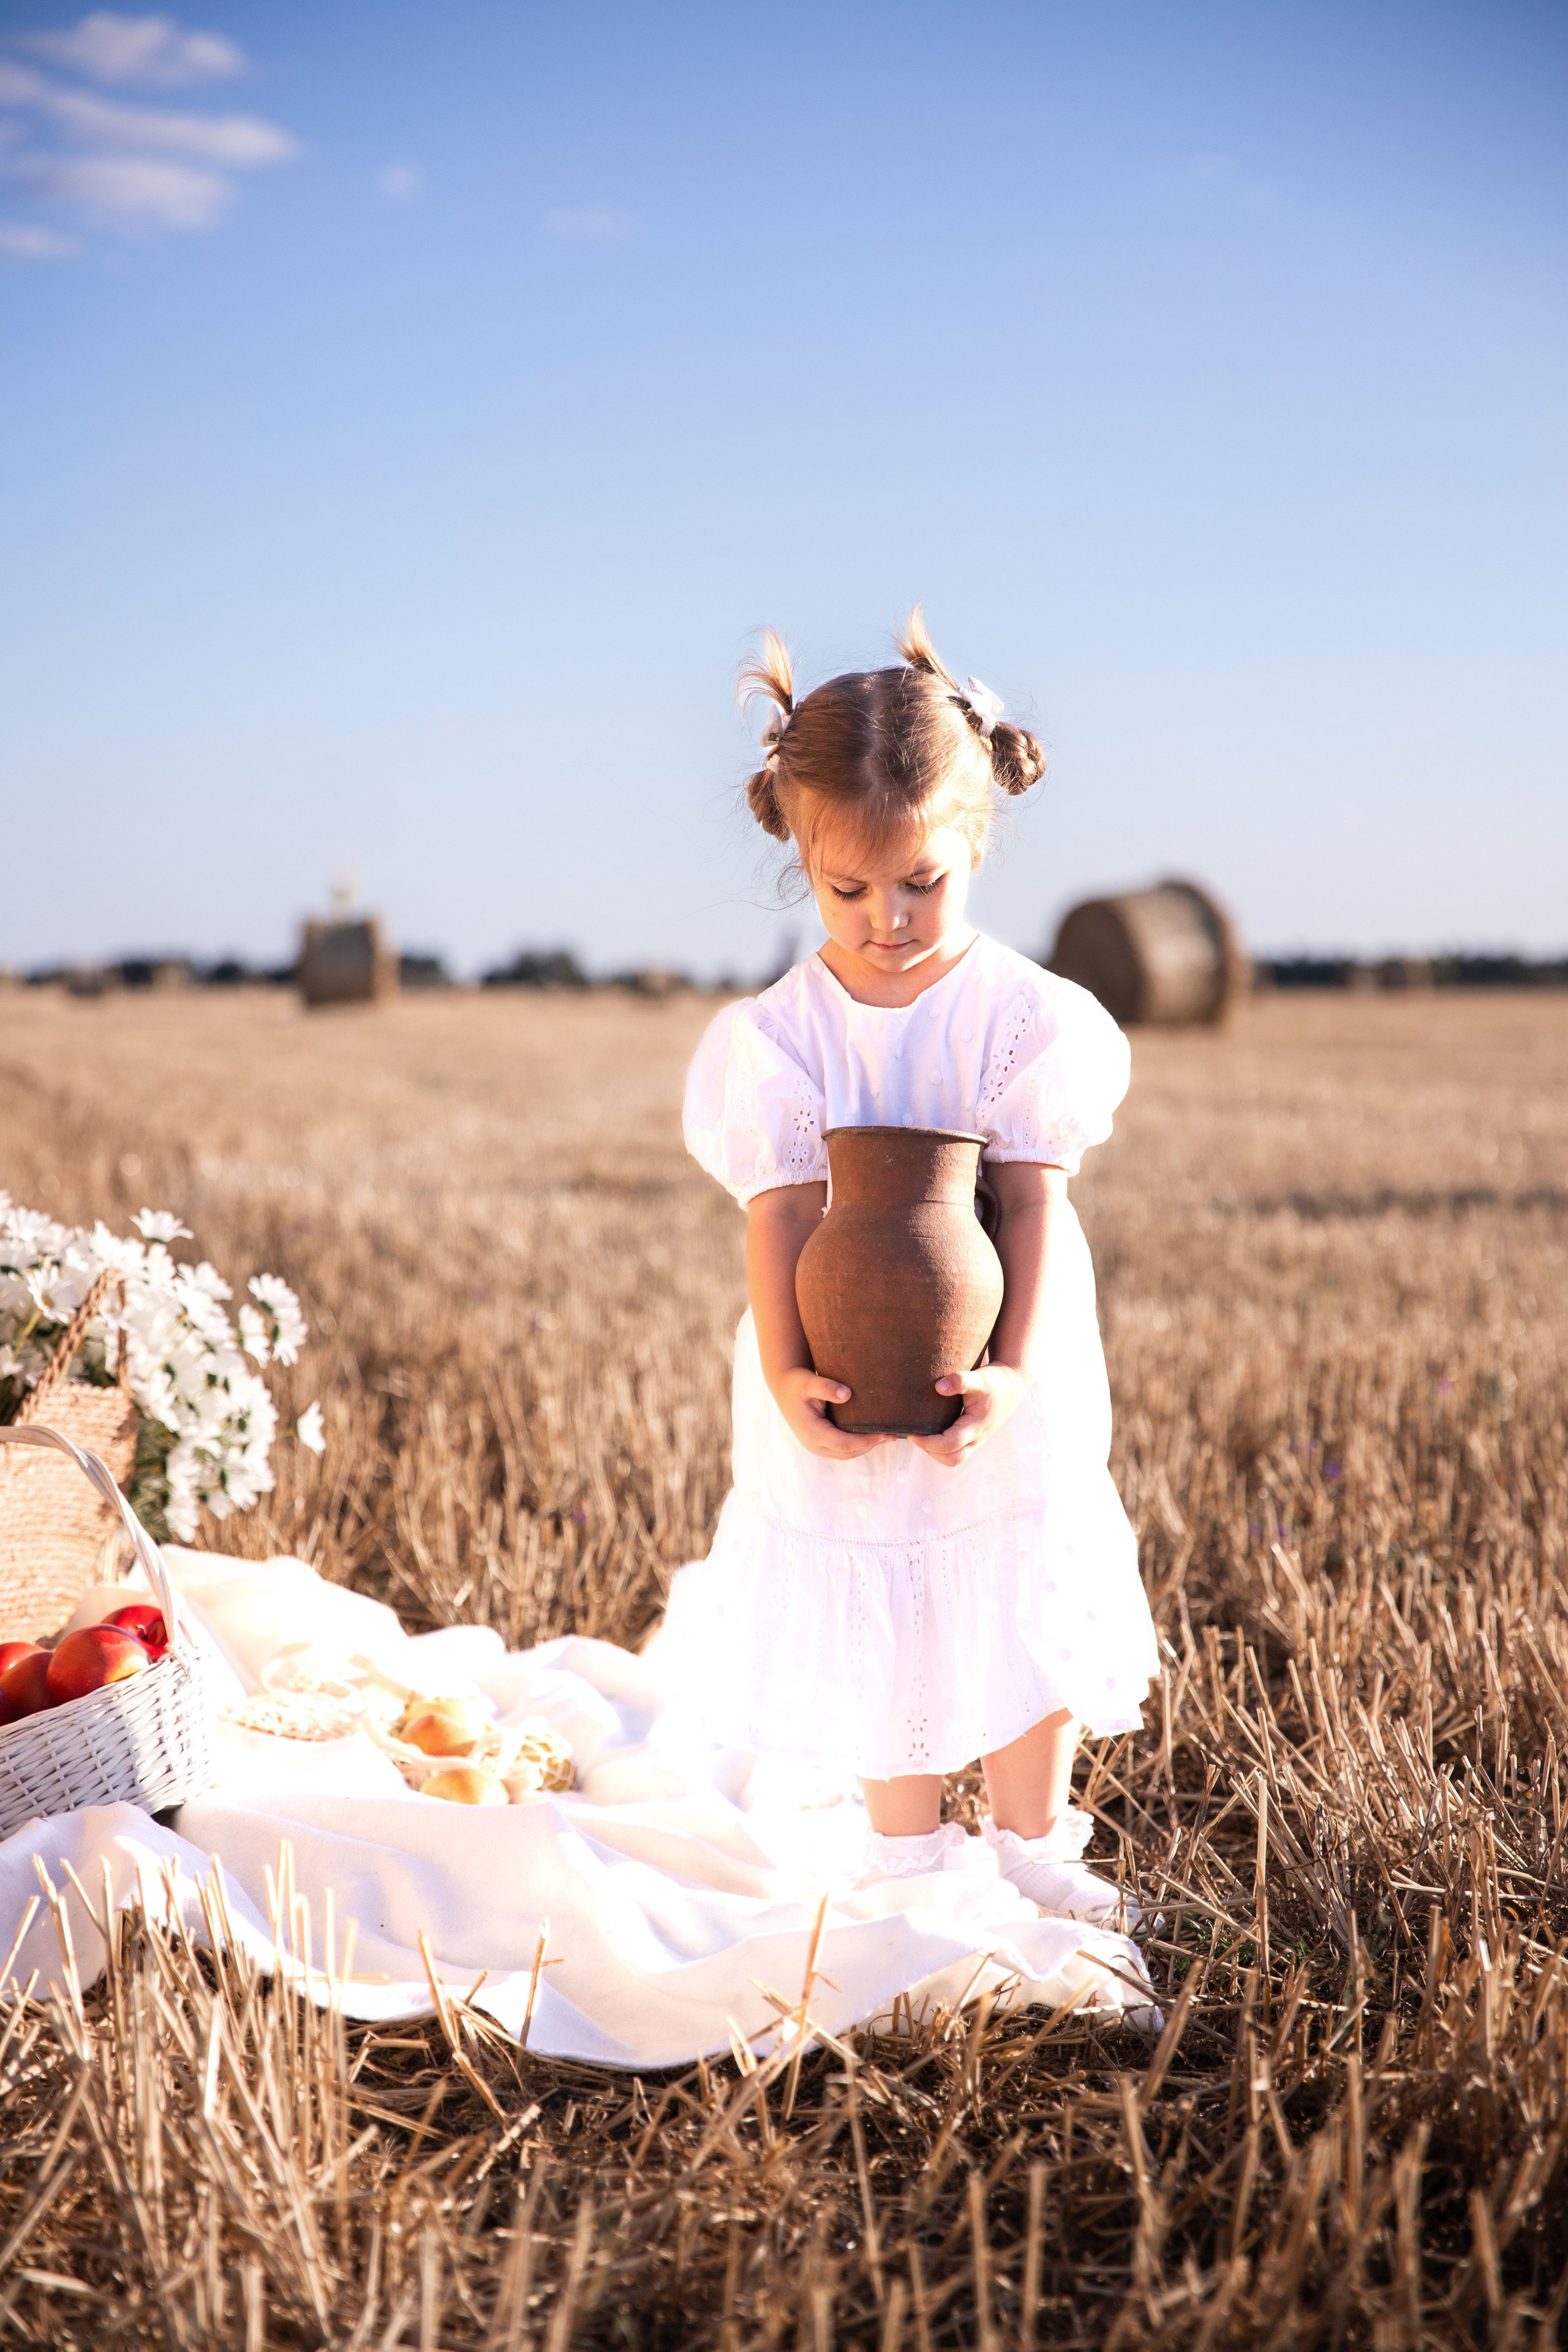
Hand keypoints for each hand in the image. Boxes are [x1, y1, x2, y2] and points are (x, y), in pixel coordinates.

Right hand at [771, 1367, 893, 1460]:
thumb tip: (846, 1394)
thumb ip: (826, 1387)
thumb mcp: (808, 1382)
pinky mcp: (820, 1443)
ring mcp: (816, 1446)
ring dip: (866, 1447)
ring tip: (886, 1436)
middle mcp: (814, 1444)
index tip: (886, 1433)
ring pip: (847, 1454)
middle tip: (893, 1435)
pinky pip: (842, 1450)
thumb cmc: (796, 1383)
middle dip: (871, 1445)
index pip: (845, 1444)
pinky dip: (858, 1445)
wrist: (784, 1387)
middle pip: (849, 1452)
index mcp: (812, 1433)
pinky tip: (871, 1435)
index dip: (867, 1440)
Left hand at [912, 1364, 1027, 1469]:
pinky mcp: (974, 1437)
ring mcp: (977, 1440)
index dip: (930, 1443)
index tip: (913, 1434)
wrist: (1012, 1386)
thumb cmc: (993, 1382)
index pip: (951, 1444)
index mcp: (977, 1426)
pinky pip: (957, 1451)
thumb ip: (960, 1381)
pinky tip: (932, 1432)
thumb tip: (938, 1387)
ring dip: (936, 1452)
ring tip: (922, 1436)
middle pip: (952, 1459)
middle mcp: (977, 1438)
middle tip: (915, 1436)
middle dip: (931, 1452)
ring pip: (954, 1458)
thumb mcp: (978, 1378)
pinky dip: (942, 1448)